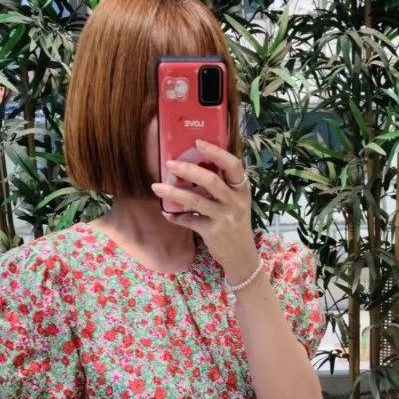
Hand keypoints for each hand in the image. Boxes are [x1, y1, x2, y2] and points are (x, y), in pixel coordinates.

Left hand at [150, 139, 257, 284]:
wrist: (242, 256)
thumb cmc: (235, 223)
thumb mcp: (236, 202)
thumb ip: (222, 186)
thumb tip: (193, 166)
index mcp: (242, 189)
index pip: (233, 165)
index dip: (216, 152)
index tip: (198, 142)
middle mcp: (235, 201)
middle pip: (211, 180)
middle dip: (188, 170)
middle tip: (169, 163)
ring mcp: (225, 217)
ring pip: (196, 200)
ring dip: (174, 193)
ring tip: (156, 187)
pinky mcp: (213, 232)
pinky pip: (190, 220)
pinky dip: (176, 217)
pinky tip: (167, 213)